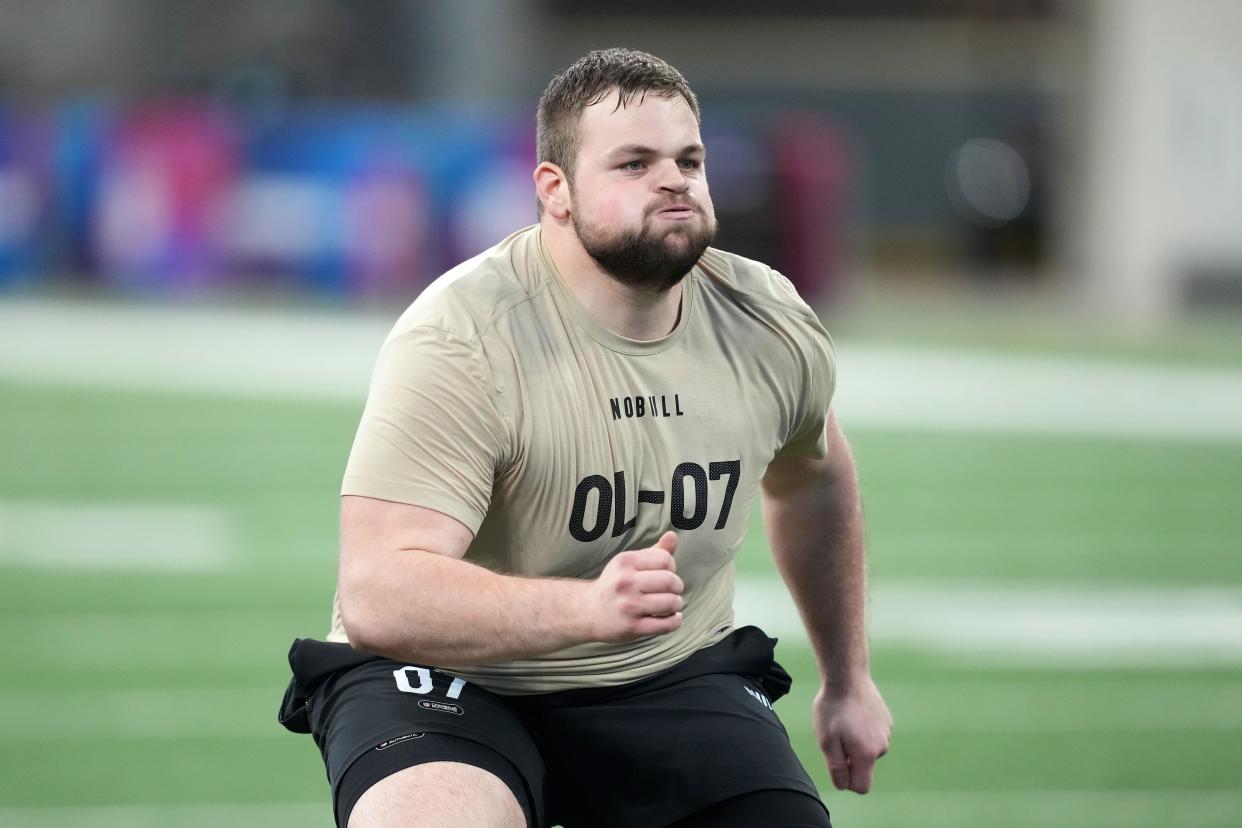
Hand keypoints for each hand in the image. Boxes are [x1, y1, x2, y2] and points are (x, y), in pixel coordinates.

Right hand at [584, 531, 683, 642]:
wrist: (588, 611)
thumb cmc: (615, 584)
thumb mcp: (629, 563)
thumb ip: (654, 551)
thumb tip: (673, 535)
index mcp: (625, 562)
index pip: (664, 559)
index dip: (671, 566)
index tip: (666, 573)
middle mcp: (625, 582)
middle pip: (669, 581)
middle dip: (677, 586)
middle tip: (673, 590)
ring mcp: (629, 606)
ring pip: (671, 602)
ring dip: (677, 603)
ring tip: (672, 604)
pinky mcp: (633, 627)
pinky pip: (666, 624)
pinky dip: (675, 620)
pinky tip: (672, 617)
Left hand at [813, 675, 891, 793]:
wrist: (847, 676)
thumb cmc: (833, 708)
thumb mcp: (826, 740)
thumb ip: (836, 767)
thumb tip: (843, 785)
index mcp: (866, 755)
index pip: (862, 786)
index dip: (846, 782)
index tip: (836, 763)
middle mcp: (881, 747)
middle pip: (865, 767)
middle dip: (850, 759)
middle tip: (835, 736)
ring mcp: (887, 733)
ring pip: (869, 750)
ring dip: (856, 743)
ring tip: (843, 721)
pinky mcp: (887, 721)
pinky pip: (873, 735)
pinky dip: (863, 730)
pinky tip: (853, 713)